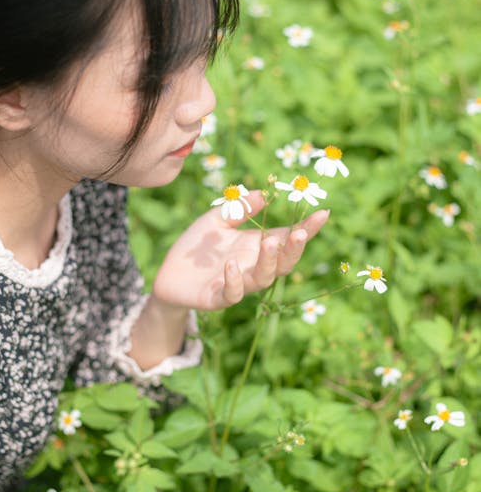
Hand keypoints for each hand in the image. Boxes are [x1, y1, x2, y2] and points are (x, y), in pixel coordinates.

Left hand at [151, 191, 329, 310]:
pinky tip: (231, 265)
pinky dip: (234, 280)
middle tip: (300, 233)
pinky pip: (232, 293)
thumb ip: (238, 209)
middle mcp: (253, 266)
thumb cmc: (197, 248)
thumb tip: (263, 193)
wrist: (169, 275)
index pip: (287, 237)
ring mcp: (239, 284)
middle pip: (284, 262)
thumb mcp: (216, 220)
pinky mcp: (218, 298)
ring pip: (263, 279)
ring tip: (269, 242)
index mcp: (256, 246)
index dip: (307, 228)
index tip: (323, 213)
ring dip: (269, 262)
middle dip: (294, 249)